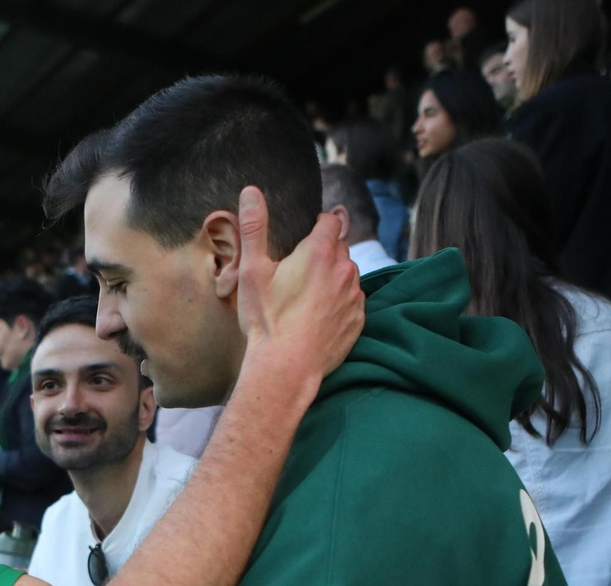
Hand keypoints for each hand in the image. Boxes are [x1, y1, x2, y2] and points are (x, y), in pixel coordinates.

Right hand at [234, 185, 365, 390]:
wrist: (286, 368)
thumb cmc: (267, 320)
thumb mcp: (252, 271)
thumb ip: (254, 227)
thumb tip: (251, 191)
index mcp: (319, 252)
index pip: (331, 221)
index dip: (319, 224)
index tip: (306, 236)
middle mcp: (344, 270)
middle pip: (340, 248)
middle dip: (323, 254)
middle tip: (298, 274)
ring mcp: (354, 296)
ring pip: (348, 275)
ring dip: (333, 279)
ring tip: (306, 298)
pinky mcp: (359, 320)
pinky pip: (352, 301)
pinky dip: (339, 303)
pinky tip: (317, 317)